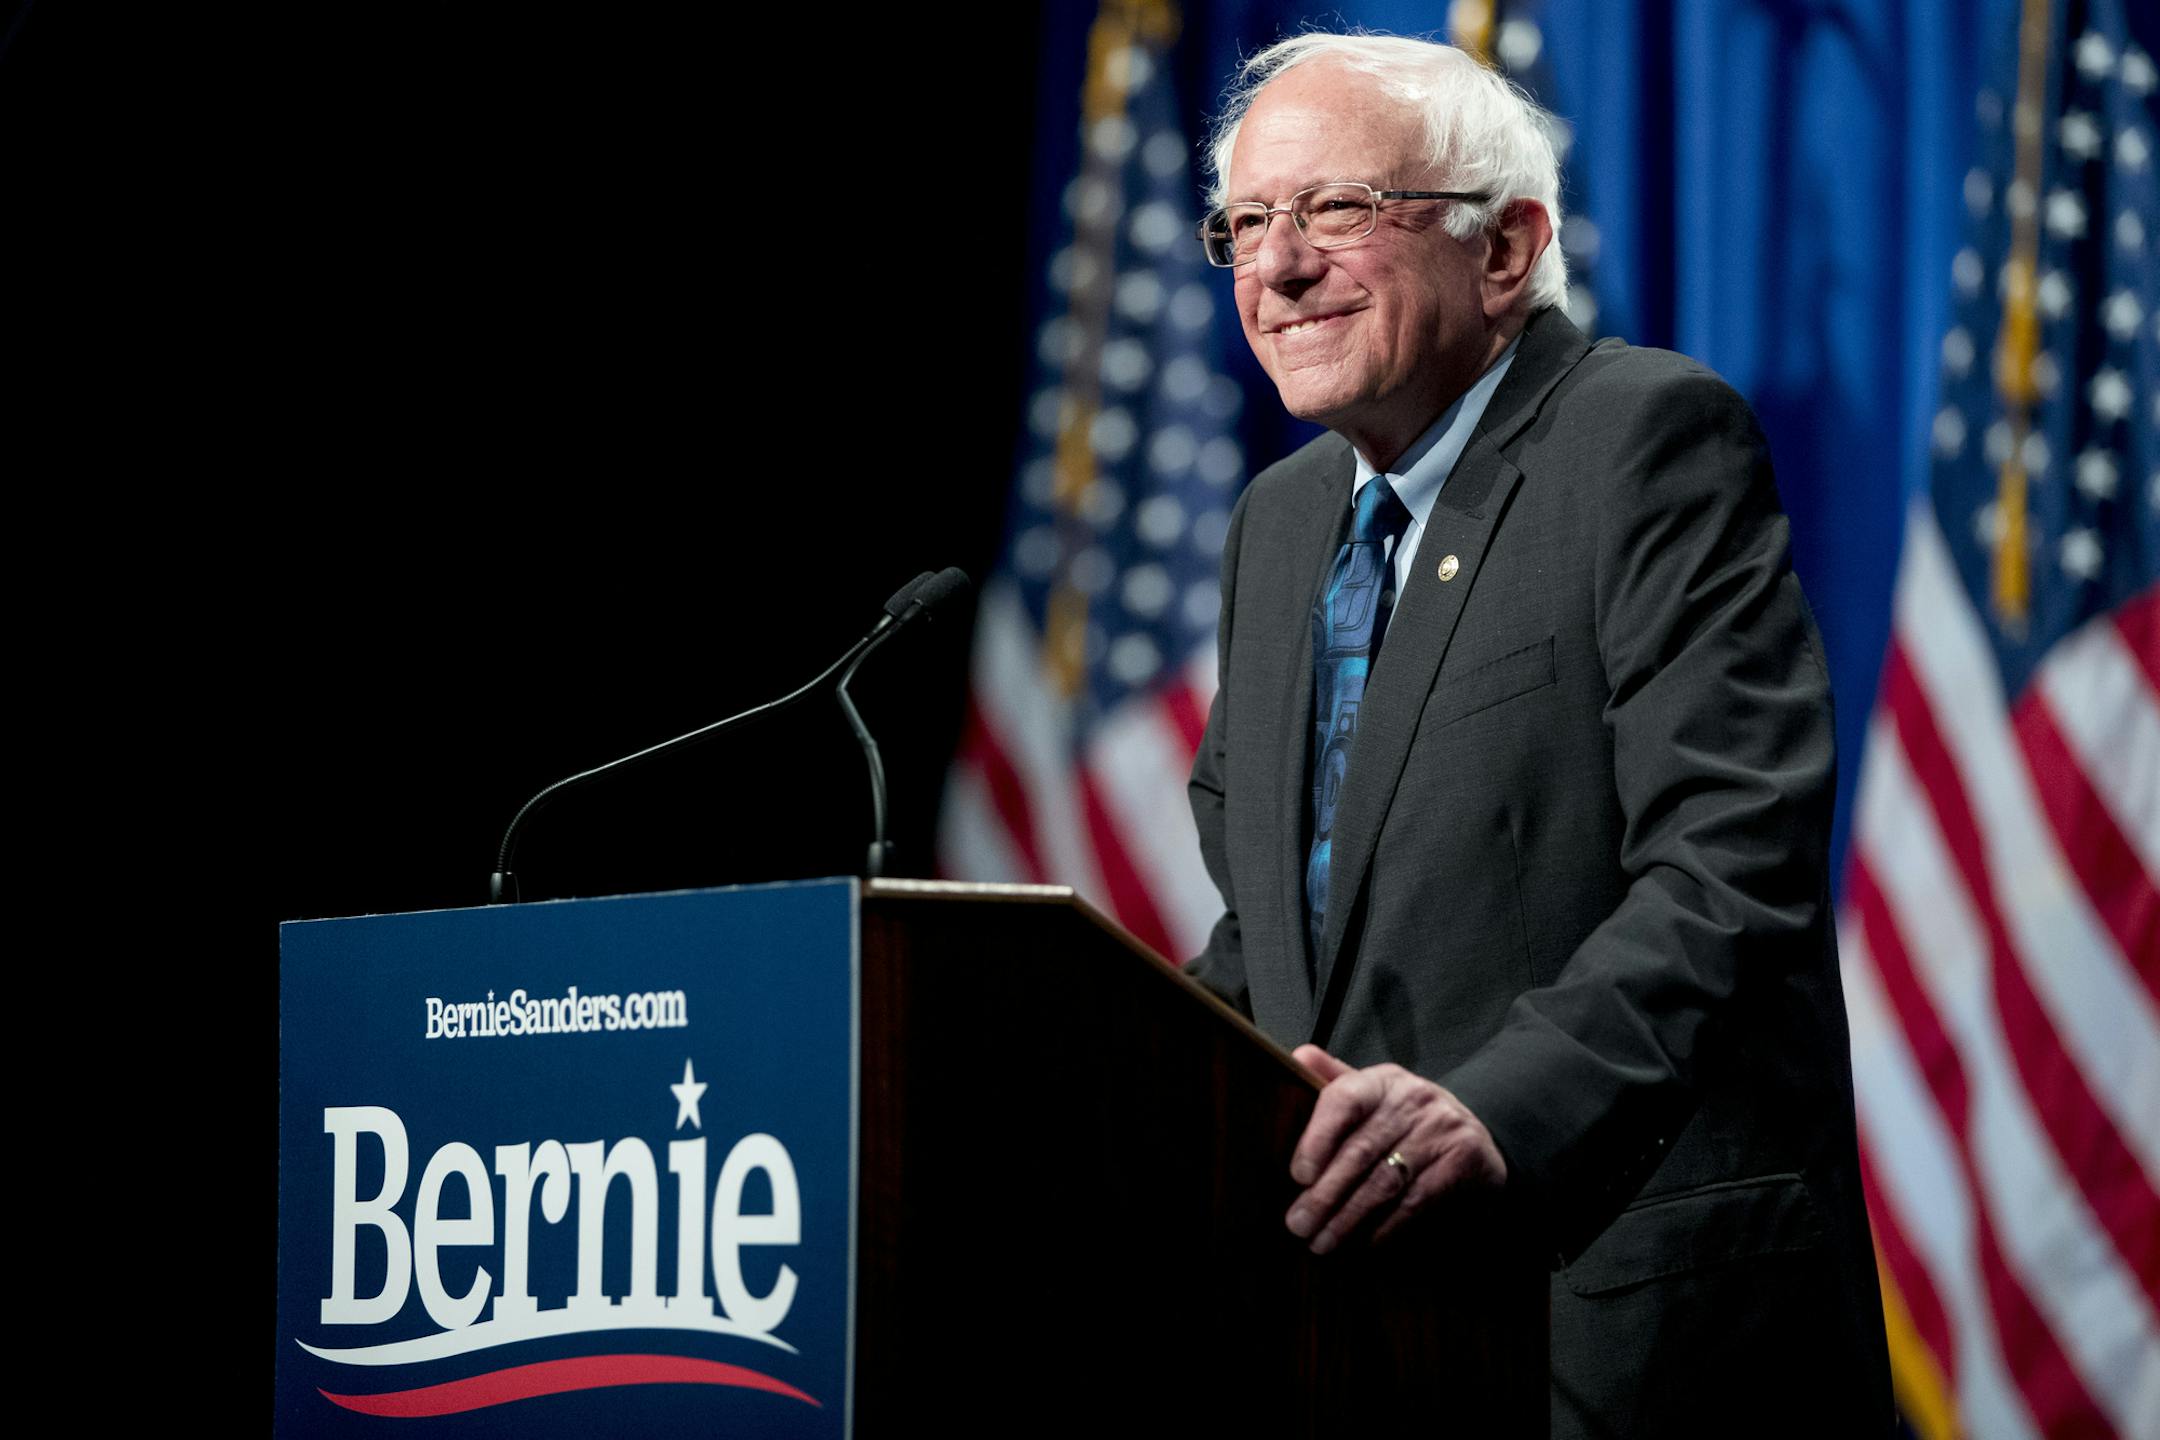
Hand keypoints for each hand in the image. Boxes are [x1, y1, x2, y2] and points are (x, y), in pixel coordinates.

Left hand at [1285, 1044, 1506, 1254]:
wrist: (1478, 1136)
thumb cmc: (1407, 1118)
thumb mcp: (1376, 1093)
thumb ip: (1336, 1081)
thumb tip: (1297, 1056)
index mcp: (1384, 1081)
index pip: (1344, 1099)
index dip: (1318, 1138)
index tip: (1298, 1175)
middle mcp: (1413, 1100)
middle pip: (1360, 1151)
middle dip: (1325, 1194)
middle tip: (1298, 1224)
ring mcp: (1440, 1131)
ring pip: (1384, 1182)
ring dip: (1349, 1219)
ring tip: (1322, 1243)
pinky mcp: (1460, 1163)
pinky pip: (1415, 1202)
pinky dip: (1385, 1228)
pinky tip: (1362, 1244)